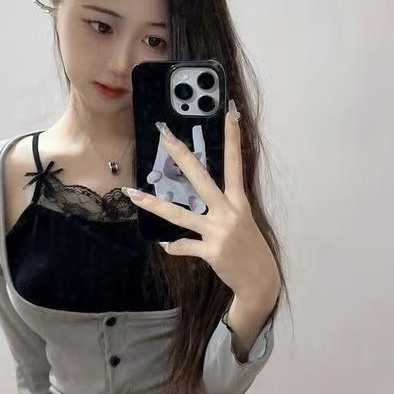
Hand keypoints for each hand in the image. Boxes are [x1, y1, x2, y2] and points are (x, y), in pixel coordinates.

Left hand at [121, 100, 280, 306]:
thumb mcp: (242, 222)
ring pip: (180, 215)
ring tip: (133, 195)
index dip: (233, 136)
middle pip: (200, 177)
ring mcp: (219, 231)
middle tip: (164, 135)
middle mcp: (229, 212)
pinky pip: (183, 246)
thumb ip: (223, 207)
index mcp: (239, 201)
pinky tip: (167, 246)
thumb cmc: (249, 248)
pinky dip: (173, 247)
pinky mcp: (212, 251)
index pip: (235, 162)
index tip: (230, 111)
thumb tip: (202, 199)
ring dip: (154, 205)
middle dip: (181, 155)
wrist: (260, 281)